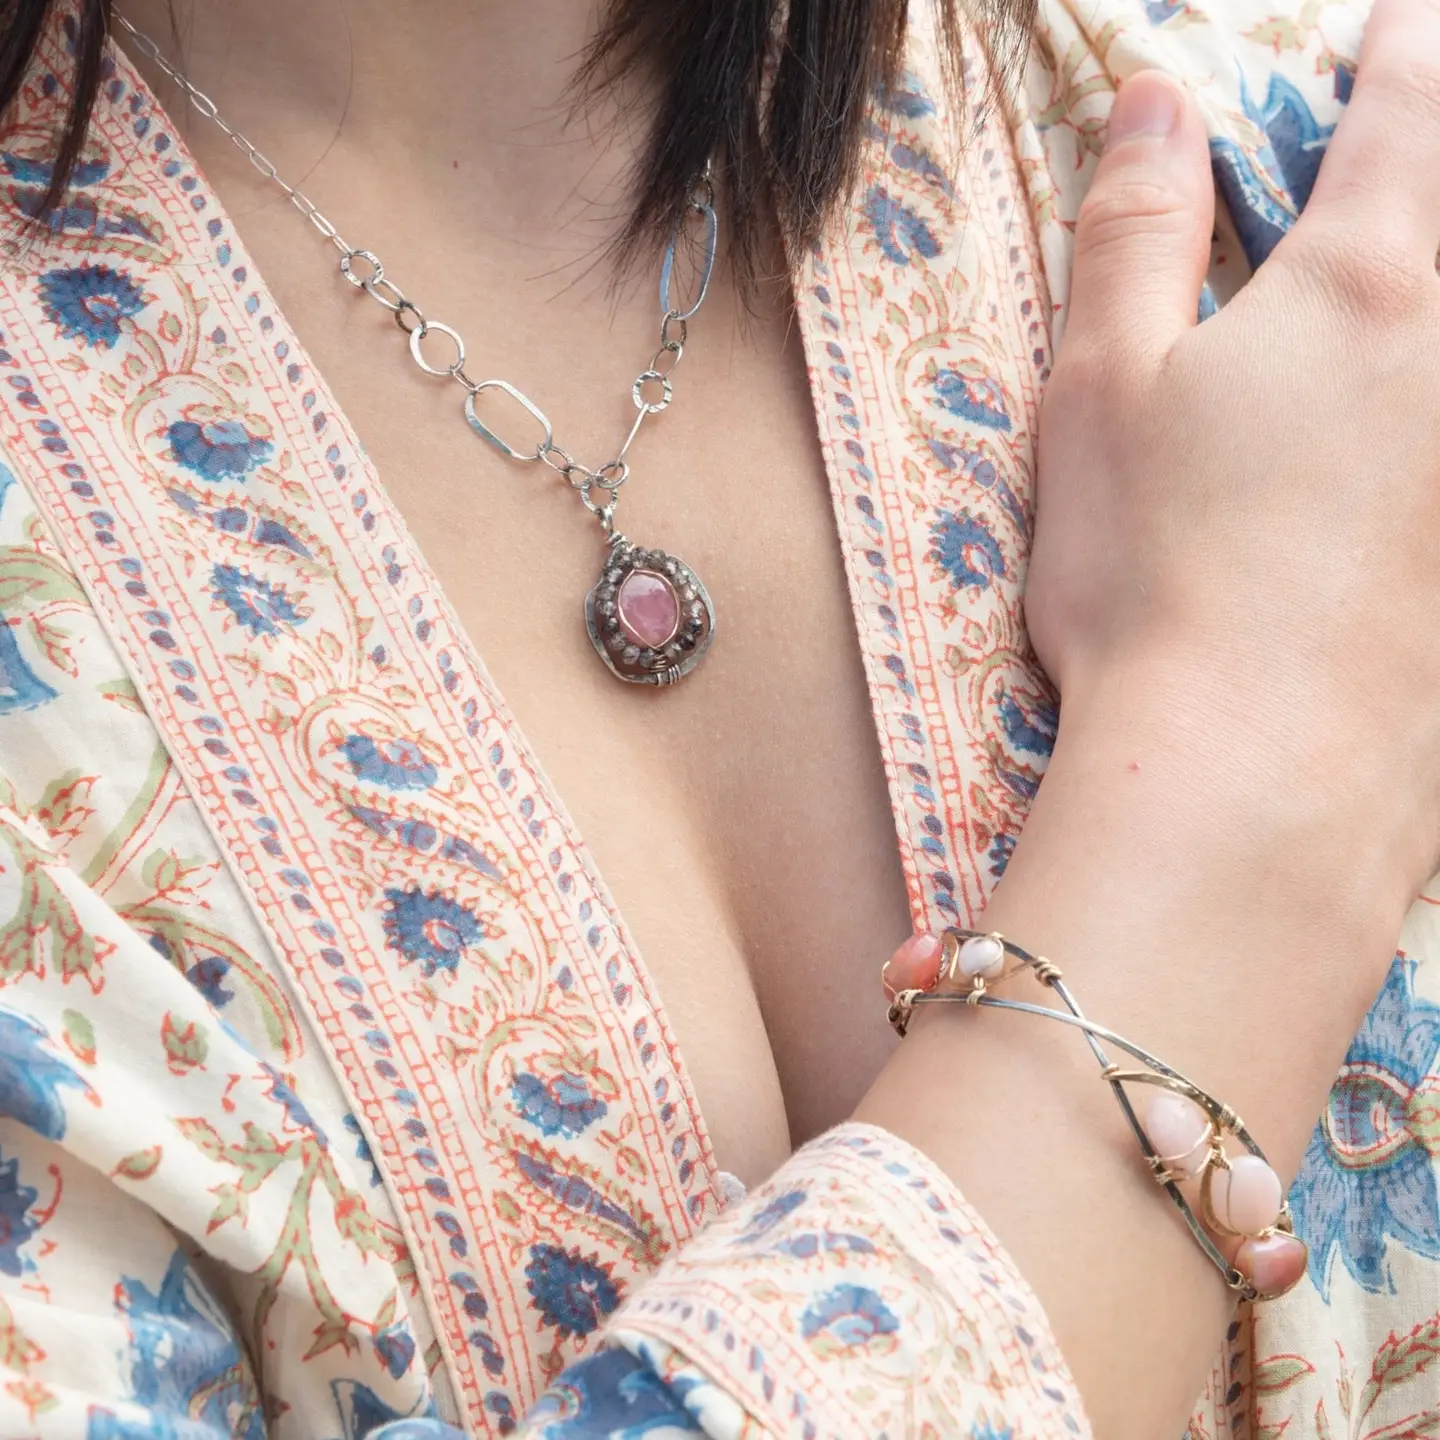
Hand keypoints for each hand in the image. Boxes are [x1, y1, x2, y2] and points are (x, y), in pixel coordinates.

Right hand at [1027, 0, 1439, 906]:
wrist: (1254, 772)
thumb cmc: (1152, 576)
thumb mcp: (1101, 392)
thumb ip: (1131, 236)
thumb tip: (1155, 101)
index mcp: (1362, 285)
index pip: (1406, 108)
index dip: (1401, 47)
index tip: (1396, 24)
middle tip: (1427, 146)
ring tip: (1410, 311)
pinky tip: (1420, 460)